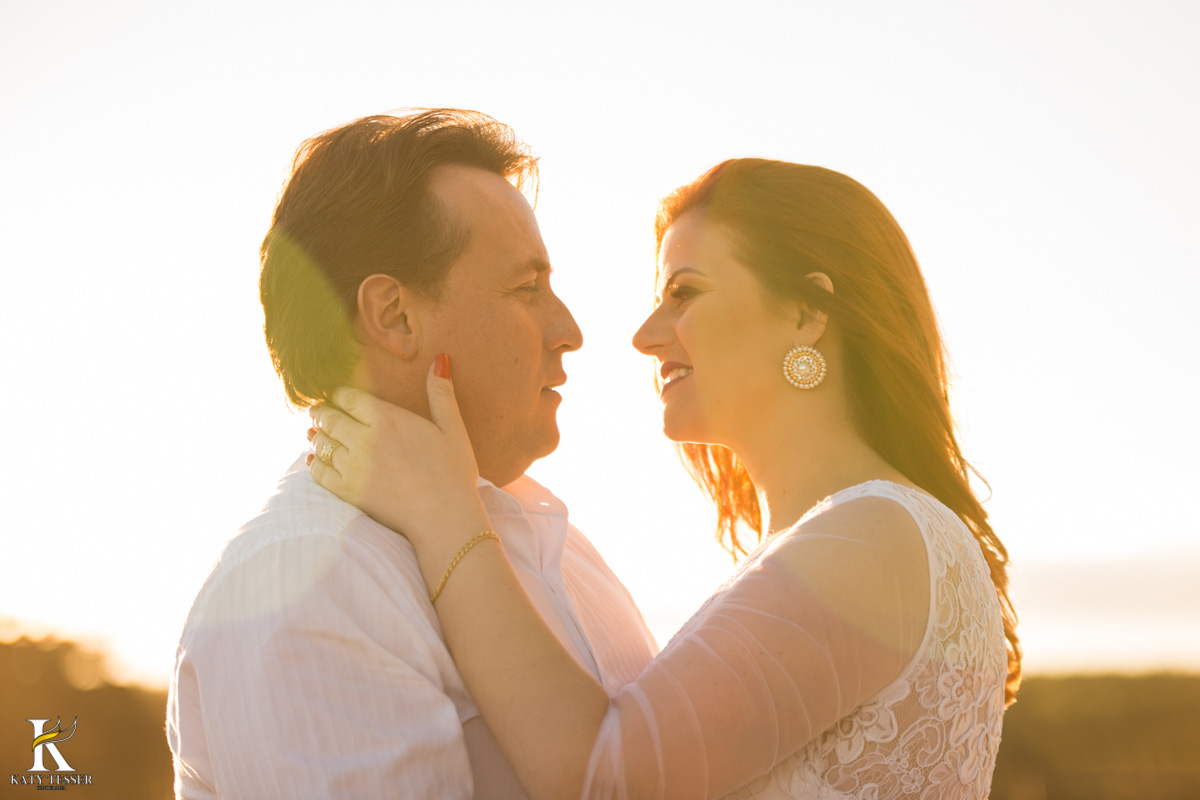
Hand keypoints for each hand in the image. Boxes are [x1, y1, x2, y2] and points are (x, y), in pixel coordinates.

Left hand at [307, 355, 483, 545]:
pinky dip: (314, 464)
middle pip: (328, 418)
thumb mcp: (452, 429)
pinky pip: (318, 472)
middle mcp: (364, 438)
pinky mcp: (348, 491)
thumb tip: (440, 358)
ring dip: (317, 437)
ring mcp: (353, 466)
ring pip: (320, 444)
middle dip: (322, 413)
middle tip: (320, 413)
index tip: (338, 398)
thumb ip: (441, 393)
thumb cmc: (453, 473)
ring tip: (316, 435)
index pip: (347, 397)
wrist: (445, 517)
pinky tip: (315, 461)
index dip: (339, 396)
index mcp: (387, 418)